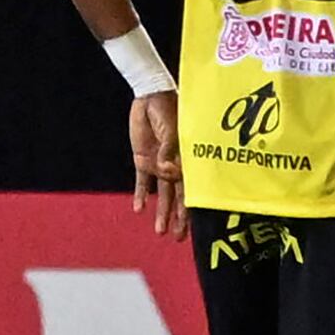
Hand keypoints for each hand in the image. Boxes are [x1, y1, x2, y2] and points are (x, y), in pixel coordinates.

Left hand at [130, 92, 185, 239]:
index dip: (193, 205)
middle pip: (178, 197)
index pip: (193, 188)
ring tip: (160, 232)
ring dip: (161, 213)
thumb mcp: (172, 129)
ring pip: (161, 194)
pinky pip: (142, 182)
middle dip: (179, 218)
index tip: (195, 224)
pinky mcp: (143, 160)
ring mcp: (160, 164)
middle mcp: (176, 165)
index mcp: (189, 159)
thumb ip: (169, 151)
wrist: (150, 96)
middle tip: (179, 238)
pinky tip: (138, 210)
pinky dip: (140, 195)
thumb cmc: (169, 109)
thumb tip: (167, 171)